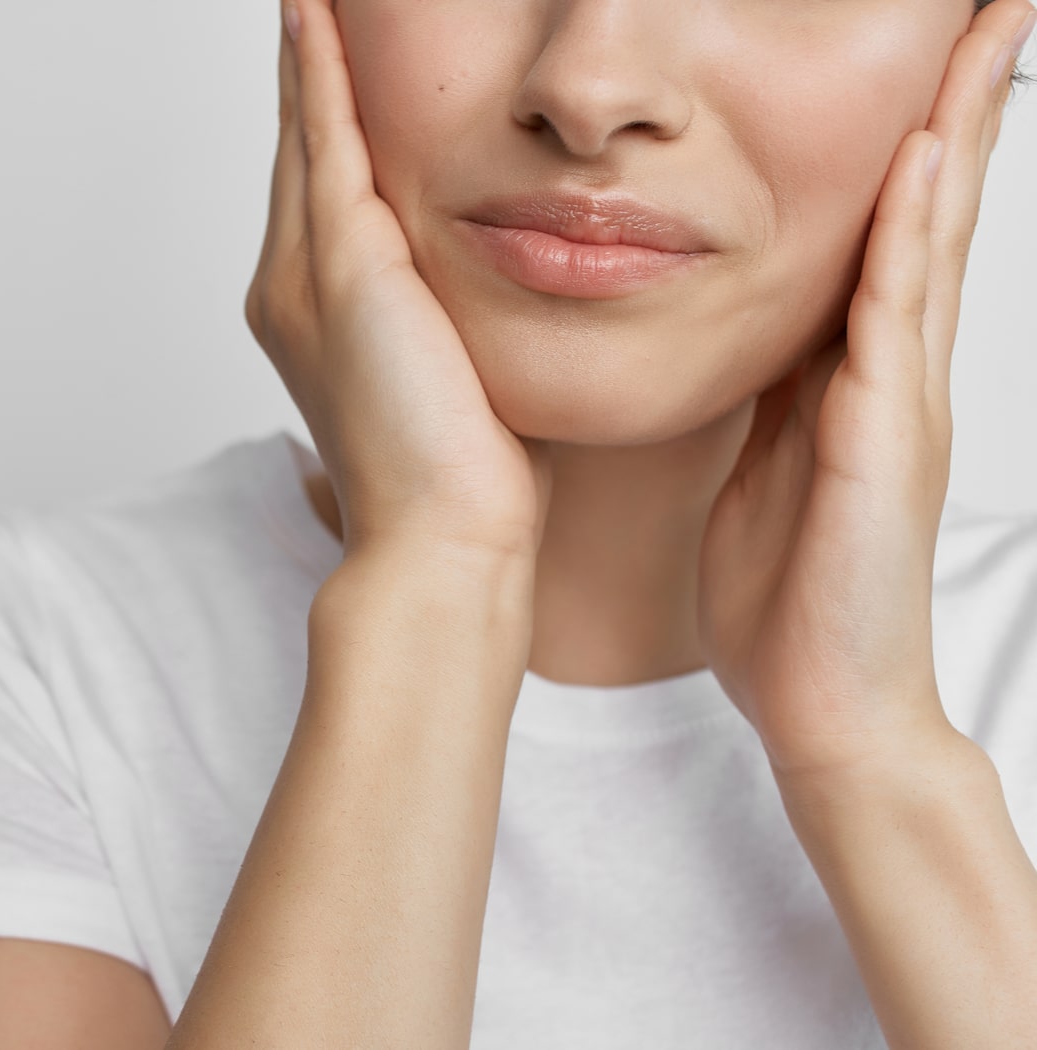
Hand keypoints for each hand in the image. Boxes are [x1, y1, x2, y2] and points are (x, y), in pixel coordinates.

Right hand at [245, 0, 552, 562]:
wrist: (440, 542)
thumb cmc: (463, 479)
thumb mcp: (457, 375)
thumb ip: (448, 317)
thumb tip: (487, 294)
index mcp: (316, 311)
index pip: (322, 185)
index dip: (326, 112)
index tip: (339, 46)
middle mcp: (289, 284)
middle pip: (298, 145)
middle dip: (308, 66)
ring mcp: (303, 274)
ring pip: (303, 131)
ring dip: (308, 51)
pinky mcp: (340, 266)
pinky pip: (324, 137)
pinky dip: (319, 68)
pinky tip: (319, 9)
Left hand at [697, 0, 1035, 781]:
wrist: (822, 697)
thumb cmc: (789, 591)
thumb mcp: (765, 464)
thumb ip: (774, 395)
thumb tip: (757, 338)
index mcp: (855, 373)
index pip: (889, 232)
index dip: (907, 141)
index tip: (916, 53)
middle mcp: (894, 370)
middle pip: (934, 211)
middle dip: (957, 105)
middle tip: (987, 9)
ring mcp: (902, 399)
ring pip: (935, 239)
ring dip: (955, 134)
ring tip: (981, 37)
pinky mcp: (883, 437)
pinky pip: (894, 316)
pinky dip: (909, 235)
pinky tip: (918, 162)